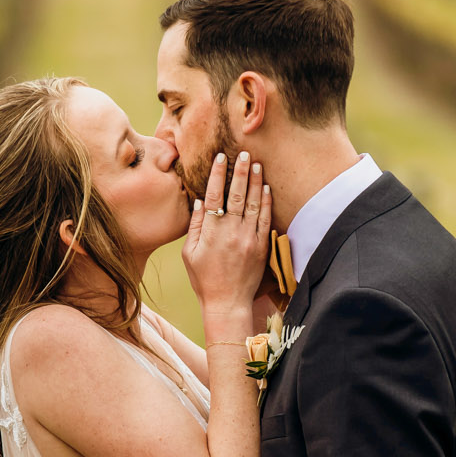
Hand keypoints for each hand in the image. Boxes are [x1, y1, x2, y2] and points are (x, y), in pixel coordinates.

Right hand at [181, 151, 271, 330]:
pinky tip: (266, 188)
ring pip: (254, 203)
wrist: (227, 303)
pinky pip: (265, 219)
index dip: (217, 174)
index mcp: (210, 232)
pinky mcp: (261, 246)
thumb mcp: (189, 253)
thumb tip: (199, 201)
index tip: (220, 157)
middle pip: (237, 194)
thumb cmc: (204, 279)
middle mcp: (231, 232)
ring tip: (257, 164)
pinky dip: (266, 202)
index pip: (214, 195)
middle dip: (240, 171)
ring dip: (256, 182)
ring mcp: (248, 238)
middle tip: (244, 153)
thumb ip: (195, 226)